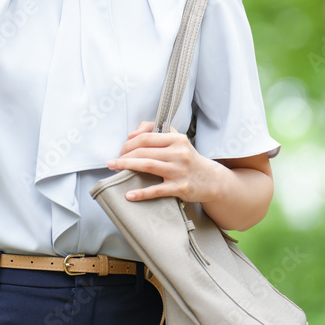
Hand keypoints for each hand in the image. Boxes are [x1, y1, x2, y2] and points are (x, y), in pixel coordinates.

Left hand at [106, 120, 221, 203]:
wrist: (210, 180)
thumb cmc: (188, 158)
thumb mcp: (177, 139)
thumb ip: (155, 130)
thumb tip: (132, 134)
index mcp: (176, 139)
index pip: (146, 137)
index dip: (129, 143)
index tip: (121, 150)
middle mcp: (178, 153)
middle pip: (144, 151)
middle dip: (125, 156)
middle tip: (113, 161)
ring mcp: (179, 171)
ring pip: (148, 166)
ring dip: (127, 166)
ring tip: (113, 168)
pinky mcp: (180, 188)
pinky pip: (157, 190)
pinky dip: (141, 193)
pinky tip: (129, 195)